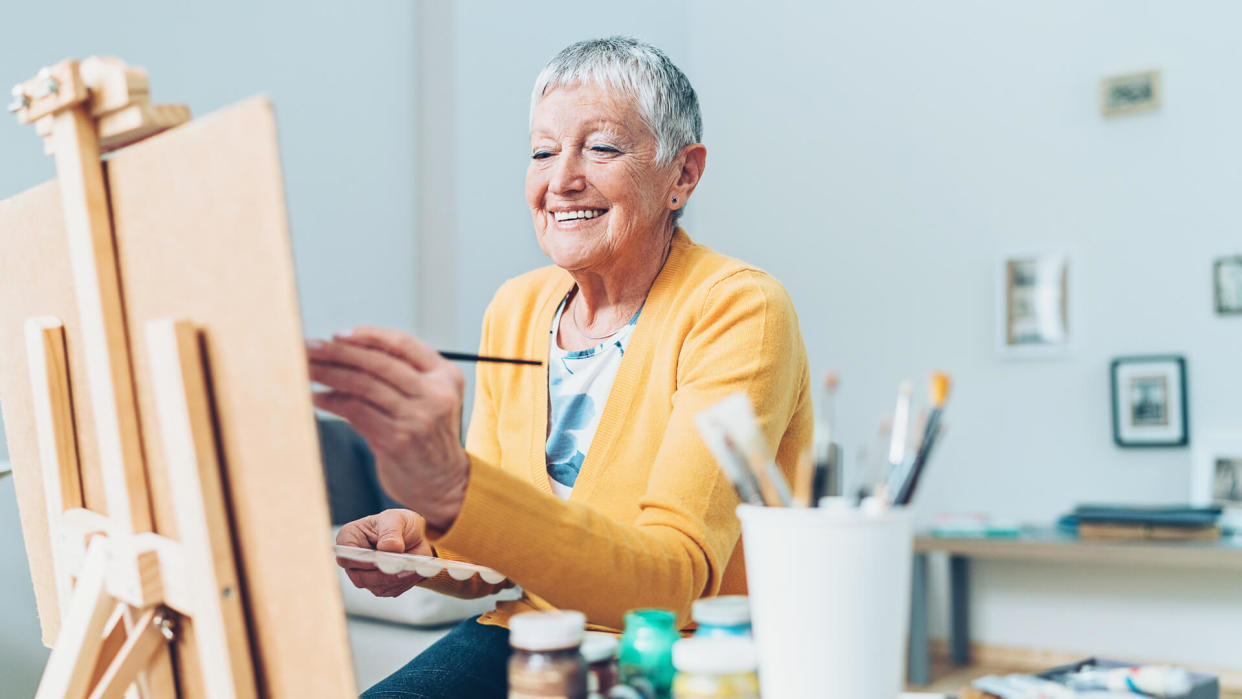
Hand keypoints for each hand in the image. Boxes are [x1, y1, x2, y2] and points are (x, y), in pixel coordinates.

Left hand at [307, 327, 468, 529]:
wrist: (444, 484)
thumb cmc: (427, 438)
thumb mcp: (428, 399)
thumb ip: (398, 376)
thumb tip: (342, 352)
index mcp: (446, 376)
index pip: (402, 343)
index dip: (367, 336)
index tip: (337, 335)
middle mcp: (435, 393)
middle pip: (378, 362)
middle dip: (338, 352)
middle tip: (308, 347)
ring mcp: (418, 417)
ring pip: (363, 385)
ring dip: (329, 374)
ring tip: (305, 370)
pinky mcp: (398, 440)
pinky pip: (356, 412)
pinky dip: (333, 402)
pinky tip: (317, 398)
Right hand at [335, 509, 433, 596]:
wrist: (417, 535)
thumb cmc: (400, 523)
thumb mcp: (396, 519)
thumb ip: (390, 532)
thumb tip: (388, 549)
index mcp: (350, 538)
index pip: (345, 556)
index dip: (360, 561)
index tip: (377, 561)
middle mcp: (355, 560)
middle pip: (360, 577)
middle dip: (382, 574)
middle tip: (400, 568)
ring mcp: (366, 575)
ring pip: (377, 586)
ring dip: (396, 579)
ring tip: (413, 568)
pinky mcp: (381, 586)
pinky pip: (391, 590)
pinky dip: (404, 583)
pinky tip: (415, 572)